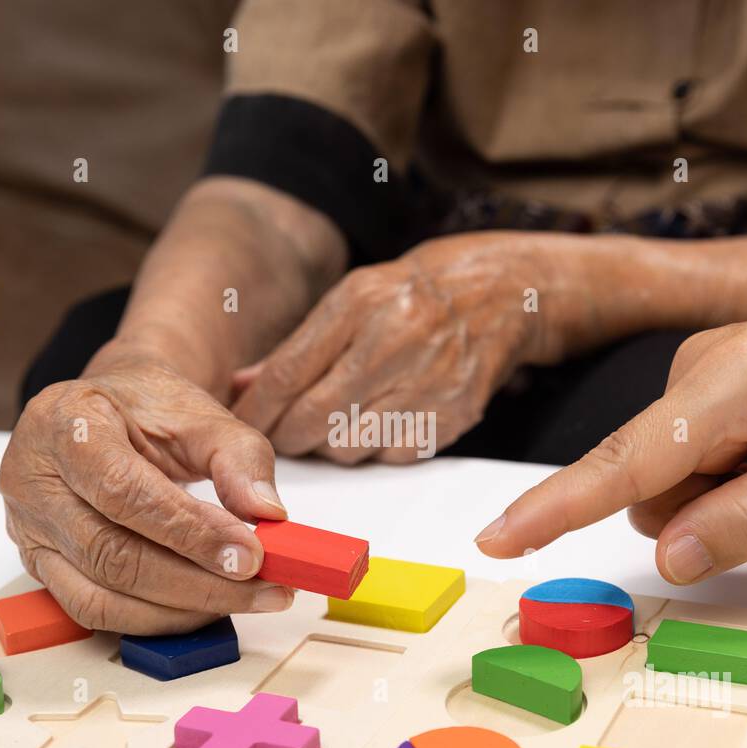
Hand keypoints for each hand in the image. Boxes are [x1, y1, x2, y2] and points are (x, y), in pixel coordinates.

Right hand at [0, 344, 293, 634]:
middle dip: (197, 583)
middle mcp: (32, 480)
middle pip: (112, 556)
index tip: (250, 556)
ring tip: (243, 599)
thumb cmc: (146, 407)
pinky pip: (94, 610)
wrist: (107, 409)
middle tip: (264, 588)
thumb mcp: (199, 411)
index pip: (125, 493)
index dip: (190, 533)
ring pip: (101, 596)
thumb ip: (238, 456)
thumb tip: (267, 513)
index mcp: (64, 424)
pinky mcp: (41, 564)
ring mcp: (29, 528)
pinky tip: (201, 607)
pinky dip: (154, 619)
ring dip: (180, 611)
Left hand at [231, 234, 568, 462]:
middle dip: (287, 435)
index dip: (258, 408)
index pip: (289, 373)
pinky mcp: (453, 417)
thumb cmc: (418, 291)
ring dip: (328, 445)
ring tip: (331, 425)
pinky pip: (390, 456)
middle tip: (281, 435)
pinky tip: (375, 424)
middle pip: (315, 417)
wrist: (505, 293)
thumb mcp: (353, 296)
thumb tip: (242, 387)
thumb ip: (297, 346)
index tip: (241, 422)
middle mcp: (394, 342)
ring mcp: (428, 383)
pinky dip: (372, 449)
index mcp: (361, 303)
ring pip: (348, 446)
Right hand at [474, 310, 746, 582]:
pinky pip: (690, 454)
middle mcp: (691, 369)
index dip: (555, 510)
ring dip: (724, 489)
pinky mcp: (704, 380)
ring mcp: (695, 370)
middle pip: (652, 488)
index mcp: (723, 384)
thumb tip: (668, 560)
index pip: (621, 465)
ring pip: (670, 478)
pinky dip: (731, 466)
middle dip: (708, 510)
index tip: (494, 538)